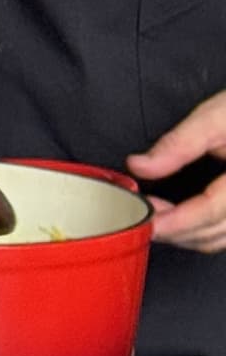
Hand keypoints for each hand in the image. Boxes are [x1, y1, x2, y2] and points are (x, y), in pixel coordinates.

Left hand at [128, 93, 225, 251]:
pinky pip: (224, 234)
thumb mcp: (216, 116)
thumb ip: (179, 143)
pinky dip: (198, 231)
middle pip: (213, 232)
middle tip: (138, 214)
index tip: (145, 219)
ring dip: (184, 234)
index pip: (210, 210)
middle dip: (173, 230)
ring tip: (153, 214)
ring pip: (219, 240)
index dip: (174, 221)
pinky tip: (178, 218)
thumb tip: (141, 166)